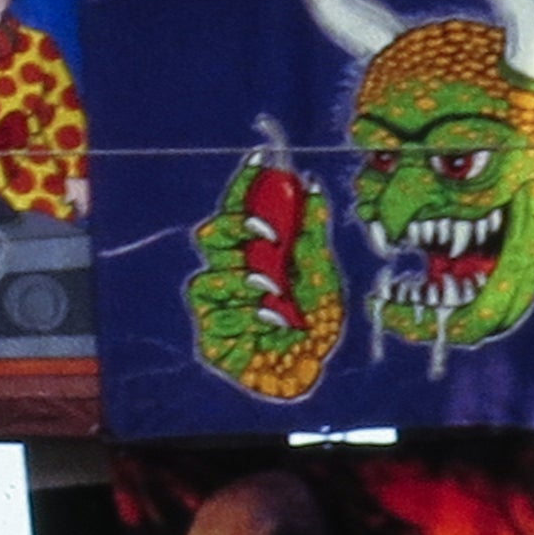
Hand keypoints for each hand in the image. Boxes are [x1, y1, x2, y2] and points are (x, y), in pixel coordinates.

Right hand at [186, 147, 338, 400]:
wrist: (311, 375)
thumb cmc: (319, 328)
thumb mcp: (323, 274)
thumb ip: (311, 232)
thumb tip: (309, 184)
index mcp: (259, 252)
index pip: (242, 208)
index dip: (247, 183)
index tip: (260, 159)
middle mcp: (233, 272)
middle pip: (215, 235)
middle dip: (241, 235)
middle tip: (270, 238)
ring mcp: (218, 304)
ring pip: (210, 273)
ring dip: (248, 281)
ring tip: (278, 295)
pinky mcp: (211, 335)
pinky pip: (212, 310)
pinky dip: (243, 312)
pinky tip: (268, 319)